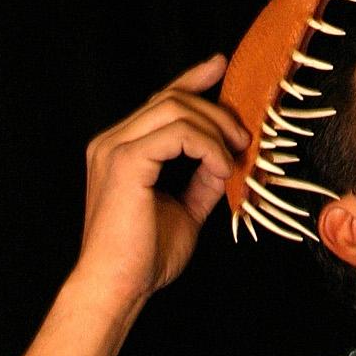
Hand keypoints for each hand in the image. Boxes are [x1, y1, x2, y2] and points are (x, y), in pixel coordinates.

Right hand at [70, 54, 249, 315]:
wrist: (117, 288)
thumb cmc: (143, 258)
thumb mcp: (184, 209)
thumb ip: (201, 180)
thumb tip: (226, 159)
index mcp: (119, 150)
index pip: (159, 100)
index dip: (191, 79)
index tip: (220, 67)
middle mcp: (111, 142)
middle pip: (172, 99)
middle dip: (216, 112)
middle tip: (243, 138)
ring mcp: (115, 148)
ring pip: (176, 109)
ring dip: (215, 129)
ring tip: (234, 158)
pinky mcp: (126, 160)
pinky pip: (179, 133)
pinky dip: (208, 146)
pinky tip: (222, 169)